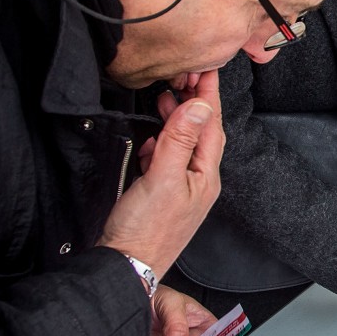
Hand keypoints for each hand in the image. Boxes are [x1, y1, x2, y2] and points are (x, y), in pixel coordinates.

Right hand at [99, 69, 224, 277]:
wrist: (124, 267)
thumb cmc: (144, 230)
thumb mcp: (163, 178)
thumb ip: (180, 140)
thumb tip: (199, 106)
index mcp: (206, 176)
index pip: (212, 126)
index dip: (208, 95)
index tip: (206, 68)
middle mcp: (199, 182)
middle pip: (201, 133)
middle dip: (194, 103)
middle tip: (183, 77)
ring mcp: (181, 190)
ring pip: (184, 145)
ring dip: (177, 121)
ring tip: (166, 99)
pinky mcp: (162, 196)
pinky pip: (168, 161)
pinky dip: (162, 143)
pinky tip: (153, 139)